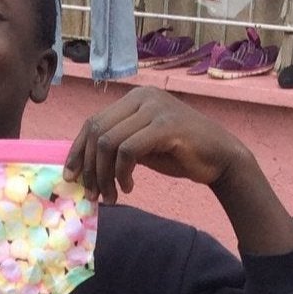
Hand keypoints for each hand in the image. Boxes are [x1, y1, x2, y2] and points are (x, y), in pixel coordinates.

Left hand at [63, 87, 251, 204]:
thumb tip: (81, 166)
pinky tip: (129, 187)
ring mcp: (155, 109)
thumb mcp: (141, 146)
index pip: (92, 122)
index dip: (77, 151)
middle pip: (96, 131)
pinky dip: (122, 173)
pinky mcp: (166, 125)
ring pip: (109, 142)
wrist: (222, 158)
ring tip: (111, 196)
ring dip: (104, 175)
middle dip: (88, 167)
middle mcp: (142, 97)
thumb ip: (115, 147)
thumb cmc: (180, 153)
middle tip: (92, 194)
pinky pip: (128, 150)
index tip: (70, 177)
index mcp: (134, 99)